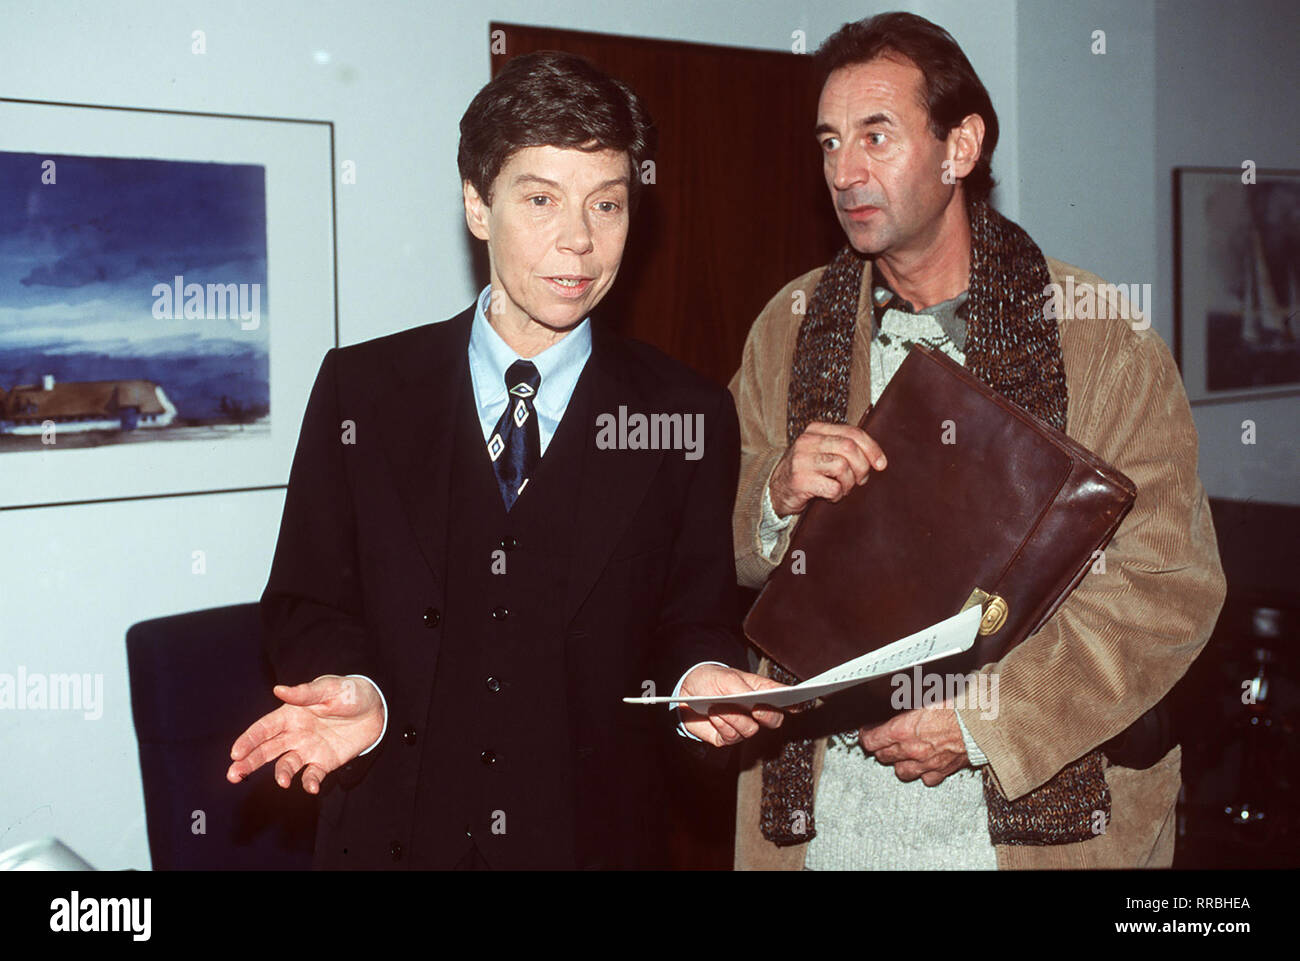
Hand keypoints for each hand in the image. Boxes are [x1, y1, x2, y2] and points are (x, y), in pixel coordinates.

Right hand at [226, 675, 384, 793]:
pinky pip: (311, 776)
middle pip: (266, 750)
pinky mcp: (324, 762)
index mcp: (291, 714)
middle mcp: (294, 734)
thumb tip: (278, 690)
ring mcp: (308, 749)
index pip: (264, 728)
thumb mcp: (330, 689)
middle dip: (248, 762)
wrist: (377, 708)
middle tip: (233, 775)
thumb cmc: (349, 692)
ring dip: (281, 774)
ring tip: (282, 781)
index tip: (235, 753)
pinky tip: (311, 787)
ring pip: (285, 764)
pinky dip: (309, 782)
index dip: (248, 740)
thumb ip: (305, 693)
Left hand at [676, 664, 790, 746]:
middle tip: (756, 708)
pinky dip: (722, 723)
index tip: (797, 702)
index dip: (795, 701)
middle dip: (767, 715)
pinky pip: (731, 736)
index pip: (783, 698)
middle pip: (774, 720)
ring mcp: (743, 726)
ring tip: (718, 705)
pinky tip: (713, 714)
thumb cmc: (711, 680)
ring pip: (750, 730)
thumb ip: (744, 687)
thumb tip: (760, 697)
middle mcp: (756, 712)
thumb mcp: (727, 677)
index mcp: (761, 693)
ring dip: (733, 717)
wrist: (686, 690)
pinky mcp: (727, 737)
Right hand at [769, 422, 885, 517]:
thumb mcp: (822, 452)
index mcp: (816, 430)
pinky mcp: (800, 480)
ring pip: (843, 467)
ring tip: (842, 489)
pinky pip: (833, 487)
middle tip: (860, 480)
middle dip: (862, 468)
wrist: (775, 489)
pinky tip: (830, 496)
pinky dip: (837, 495)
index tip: (881, 464)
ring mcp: (802, 460)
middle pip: (850, 448)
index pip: (853, 433)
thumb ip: (843, 448)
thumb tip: (876, 458)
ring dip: (849, 483)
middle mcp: (807, 441)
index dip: (872, 449)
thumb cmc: (806, 471)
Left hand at [859, 701, 968, 786]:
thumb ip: (900, 697)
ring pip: (901, 772)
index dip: (867, 735)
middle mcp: (911, 750)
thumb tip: (884, 692)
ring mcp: (926, 763)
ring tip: (900, 753)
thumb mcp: (921, 691)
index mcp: (902, 730)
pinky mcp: (943, 770)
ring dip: (898, 762)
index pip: (871, 740)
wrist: (983, 719)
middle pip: (883, 756)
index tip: (868, 731)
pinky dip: (922, 772)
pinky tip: (923, 763)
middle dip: (880, 747)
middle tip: (883, 739)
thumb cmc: (956, 702)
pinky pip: (926, 779)